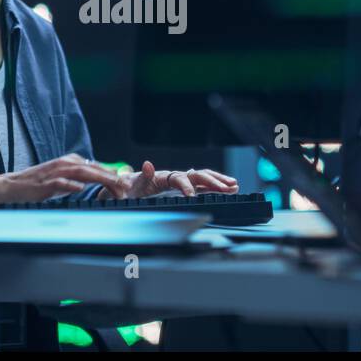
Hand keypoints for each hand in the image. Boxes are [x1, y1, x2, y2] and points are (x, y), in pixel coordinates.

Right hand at [0, 153, 129, 206]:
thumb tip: (99, 181)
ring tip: (112, 185)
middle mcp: (64, 163)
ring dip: (98, 179)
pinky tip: (80, 189)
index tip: (125, 184)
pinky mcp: (44, 183)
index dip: (112, 175)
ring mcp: (54, 172)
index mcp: (70, 161)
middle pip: (92, 168)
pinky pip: (60, 183)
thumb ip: (80, 177)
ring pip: (81, 172)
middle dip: (111, 177)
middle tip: (125, 186)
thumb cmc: (39, 184)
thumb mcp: (63, 178)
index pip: (96, 166)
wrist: (13, 186)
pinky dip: (71, 185)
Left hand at [99, 160, 238, 199]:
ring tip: (234, 186)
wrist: (126, 188)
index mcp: (161, 177)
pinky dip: (215, 185)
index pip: (178, 179)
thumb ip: (140, 177)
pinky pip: (201, 184)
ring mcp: (179, 180)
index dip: (186, 187)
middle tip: (226, 188)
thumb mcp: (130, 186)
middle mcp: (173, 176)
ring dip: (218, 181)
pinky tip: (229, 188)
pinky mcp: (183, 186)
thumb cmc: (128, 189)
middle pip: (196, 175)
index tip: (193, 197)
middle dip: (212, 182)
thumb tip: (147, 163)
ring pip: (202, 178)